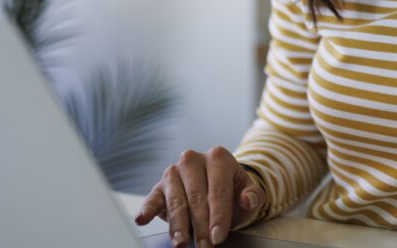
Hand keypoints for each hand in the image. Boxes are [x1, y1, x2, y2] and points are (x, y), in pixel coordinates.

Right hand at [135, 146, 265, 247]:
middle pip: (196, 197)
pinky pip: (153, 198)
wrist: (216, 190)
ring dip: (178, 224)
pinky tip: (142, 219)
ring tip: (181, 242)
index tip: (219, 236)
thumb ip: (254, 196)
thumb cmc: (233, 192)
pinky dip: (147, 209)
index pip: (218, 189)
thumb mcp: (248, 193)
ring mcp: (174, 171)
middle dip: (201, 225)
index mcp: (218, 157)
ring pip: (176, 200)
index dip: (219, 215)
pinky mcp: (160, 186)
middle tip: (205, 246)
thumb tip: (249, 198)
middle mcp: (193, 160)